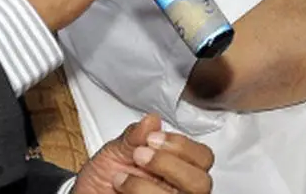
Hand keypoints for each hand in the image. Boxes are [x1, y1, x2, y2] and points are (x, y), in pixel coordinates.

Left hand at [74, 114, 213, 193]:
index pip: (203, 157)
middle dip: (170, 165)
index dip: (182, 145)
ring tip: (121, 178)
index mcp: (177, 167)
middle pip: (202, 183)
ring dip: (149, 187)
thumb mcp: (114, 151)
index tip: (152, 138)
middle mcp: (178, 190)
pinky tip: (121, 191)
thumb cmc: (102, 178)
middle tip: (140, 156)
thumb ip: (134, 136)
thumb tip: (152, 120)